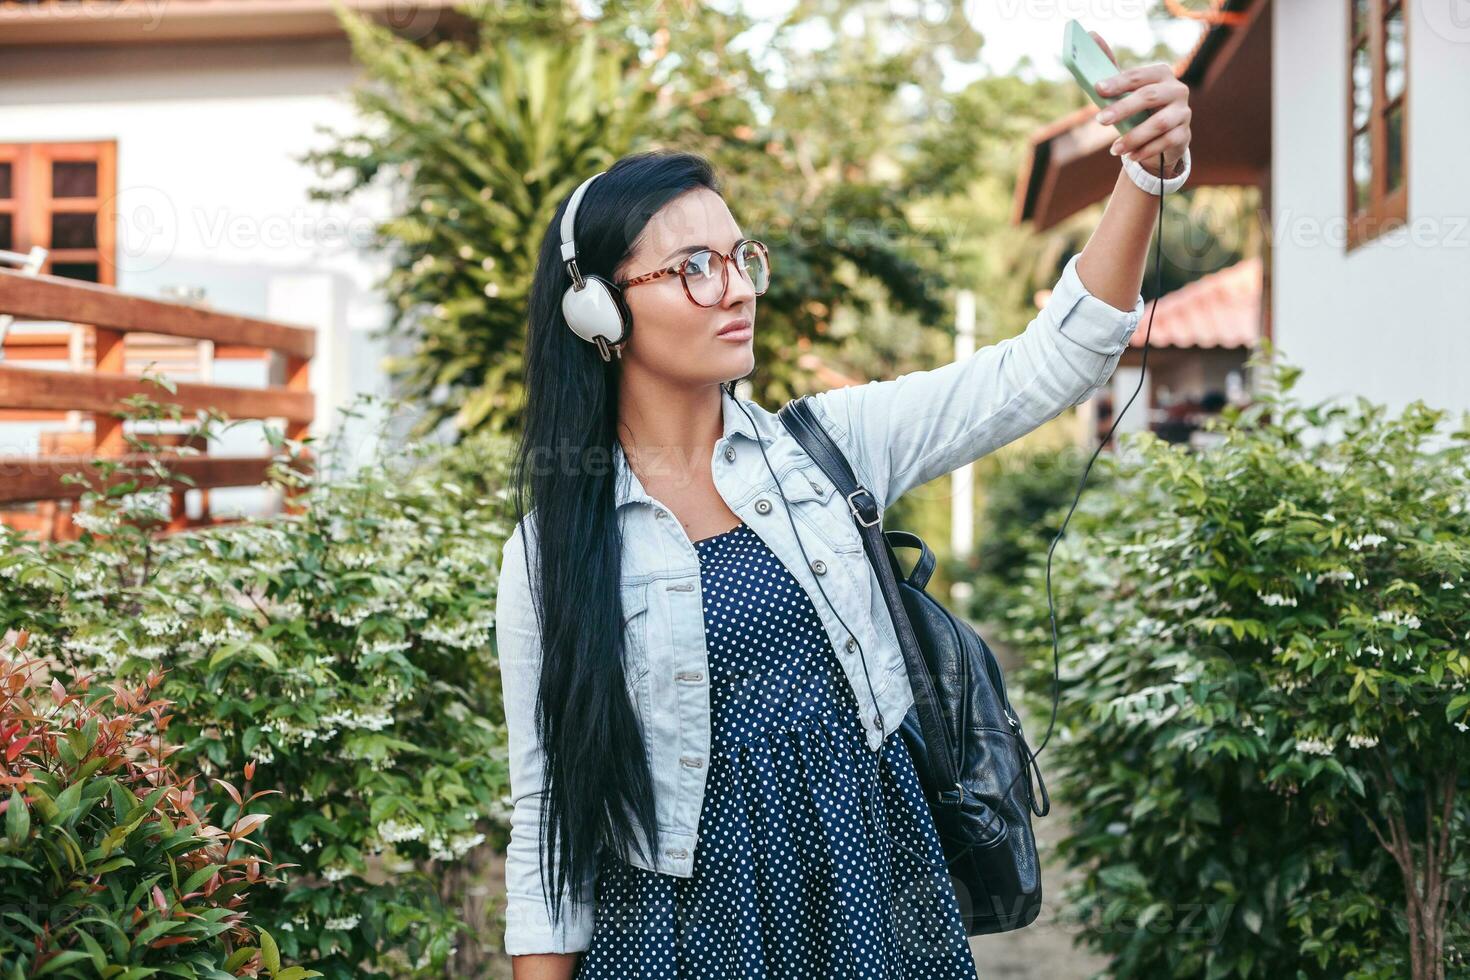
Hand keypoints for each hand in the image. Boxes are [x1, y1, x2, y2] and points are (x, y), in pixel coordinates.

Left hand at [1088, 31, 1191, 177]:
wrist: (1161, 138)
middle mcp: (1177, 89)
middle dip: (1123, 109)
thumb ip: (1111, 67)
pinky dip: (1146, 150)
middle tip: (1100, 121)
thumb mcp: (1125, 90)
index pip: (1138, 76)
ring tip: (1114, 149)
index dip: (1118, 82)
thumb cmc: (1138, 109)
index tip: (1097, 89)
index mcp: (1161, 74)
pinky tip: (1130, 157)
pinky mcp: (1185, 133)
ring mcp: (1184, 112)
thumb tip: (1092, 36)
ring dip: (1134, 137)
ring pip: (1159, 123)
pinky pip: (1166, 142)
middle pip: (1149, 97)